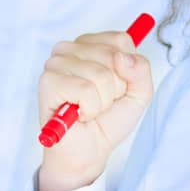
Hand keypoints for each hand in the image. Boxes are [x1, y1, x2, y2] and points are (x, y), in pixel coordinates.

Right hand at [36, 31, 153, 190]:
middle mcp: (69, 49)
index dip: (127, 70)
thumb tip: (122, 57)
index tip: (116, 86)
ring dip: (103, 101)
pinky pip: (86, 89)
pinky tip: (80, 114)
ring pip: (101, 75)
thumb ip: (141, 69)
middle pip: (113, 56)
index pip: (121, 40)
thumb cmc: (109, 118)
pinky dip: (91, 108)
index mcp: (90, 45)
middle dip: (116, 87)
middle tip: (101, 101)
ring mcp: (56, 63)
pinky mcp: (48, 82)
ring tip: (89, 109)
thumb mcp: (139, 92)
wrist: (91, 149)